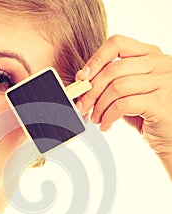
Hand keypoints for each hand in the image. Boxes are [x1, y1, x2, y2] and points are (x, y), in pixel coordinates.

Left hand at [76, 35, 171, 176]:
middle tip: (82, 107)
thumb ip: (113, 83)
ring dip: (99, 106)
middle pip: (112, 69)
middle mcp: (160, 63)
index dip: (95, 60)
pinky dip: (108, 117)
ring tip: (95, 119)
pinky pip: (123, 105)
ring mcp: (163, 81)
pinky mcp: (160, 102)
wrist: (171, 137)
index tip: (82, 79)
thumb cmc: (150, 115)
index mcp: (151, 55)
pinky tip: (105, 125)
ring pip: (116, 87)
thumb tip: (83, 80)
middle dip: (91, 90)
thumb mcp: (132, 93)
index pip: (117, 44)